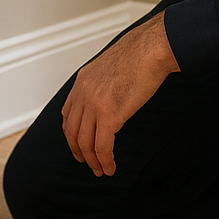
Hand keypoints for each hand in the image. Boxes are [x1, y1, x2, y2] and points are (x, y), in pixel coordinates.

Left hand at [61, 12, 179, 176]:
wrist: (151, 49)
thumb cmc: (140, 53)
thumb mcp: (111, 65)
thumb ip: (104, 82)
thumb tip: (111, 95)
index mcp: (82, 80)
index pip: (67, 113)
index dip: (71, 133)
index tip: (77, 143)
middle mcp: (83, 92)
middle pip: (72, 131)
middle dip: (78, 150)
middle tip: (86, 162)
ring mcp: (94, 104)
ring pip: (86, 142)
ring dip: (92, 160)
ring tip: (100, 170)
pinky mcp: (110, 114)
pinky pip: (102, 146)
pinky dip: (105, 160)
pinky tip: (110, 167)